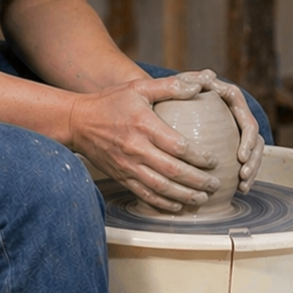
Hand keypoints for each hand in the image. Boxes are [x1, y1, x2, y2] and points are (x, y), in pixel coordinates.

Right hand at [68, 74, 226, 211]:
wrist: (77, 122)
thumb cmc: (110, 102)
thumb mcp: (138, 88)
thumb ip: (170, 86)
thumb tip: (198, 86)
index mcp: (144, 126)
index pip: (178, 147)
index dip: (199, 157)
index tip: (214, 161)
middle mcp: (137, 149)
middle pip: (173, 171)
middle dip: (198, 181)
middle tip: (215, 184)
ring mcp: (128, 166)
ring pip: (161, 188)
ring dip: (184, 196)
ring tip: (202, 199)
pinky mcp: (121, 177)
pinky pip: (144, 195)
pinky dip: (162, 204)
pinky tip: (177, 206)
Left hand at [171, 69, 264, 191]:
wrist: (167, 99)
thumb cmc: (173, 90)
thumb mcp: (179, 83)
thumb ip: (192, 80)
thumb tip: (209, 75)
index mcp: (231, 100)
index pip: (247, 121)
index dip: (248, 140)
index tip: (241, 156)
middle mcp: (237, 114)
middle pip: (255, 139)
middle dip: (254, 160)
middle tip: (243, 176)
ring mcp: (235, 130)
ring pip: (253, 152)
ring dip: (252, 170)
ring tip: (243, 186)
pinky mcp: (230, 143)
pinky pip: (243, 161)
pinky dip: (243, 175)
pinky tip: (238, 189)